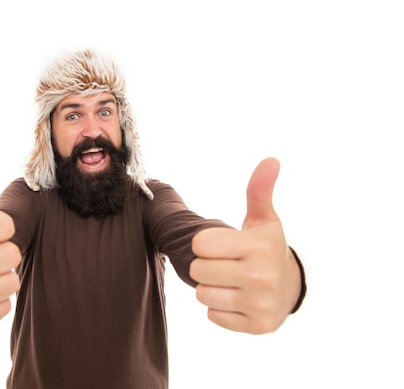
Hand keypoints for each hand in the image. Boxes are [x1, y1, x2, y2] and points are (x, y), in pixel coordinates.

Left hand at [189, 158, 300, 333]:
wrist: (289, 289)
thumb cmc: (267, 248)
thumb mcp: (264, 220)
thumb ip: (259, 191)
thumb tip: (270, 160)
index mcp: (258, 246)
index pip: (200, 244)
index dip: (206, 244)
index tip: (222, 245)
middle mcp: (261, 276)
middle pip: (198, 270)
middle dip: (207, 266)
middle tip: (225, 264)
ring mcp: (260, 303)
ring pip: (202, 294)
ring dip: (211, 288)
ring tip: (230, 282)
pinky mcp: (256, 325)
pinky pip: (213, 316)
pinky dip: (220, 309)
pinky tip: (237, 299)